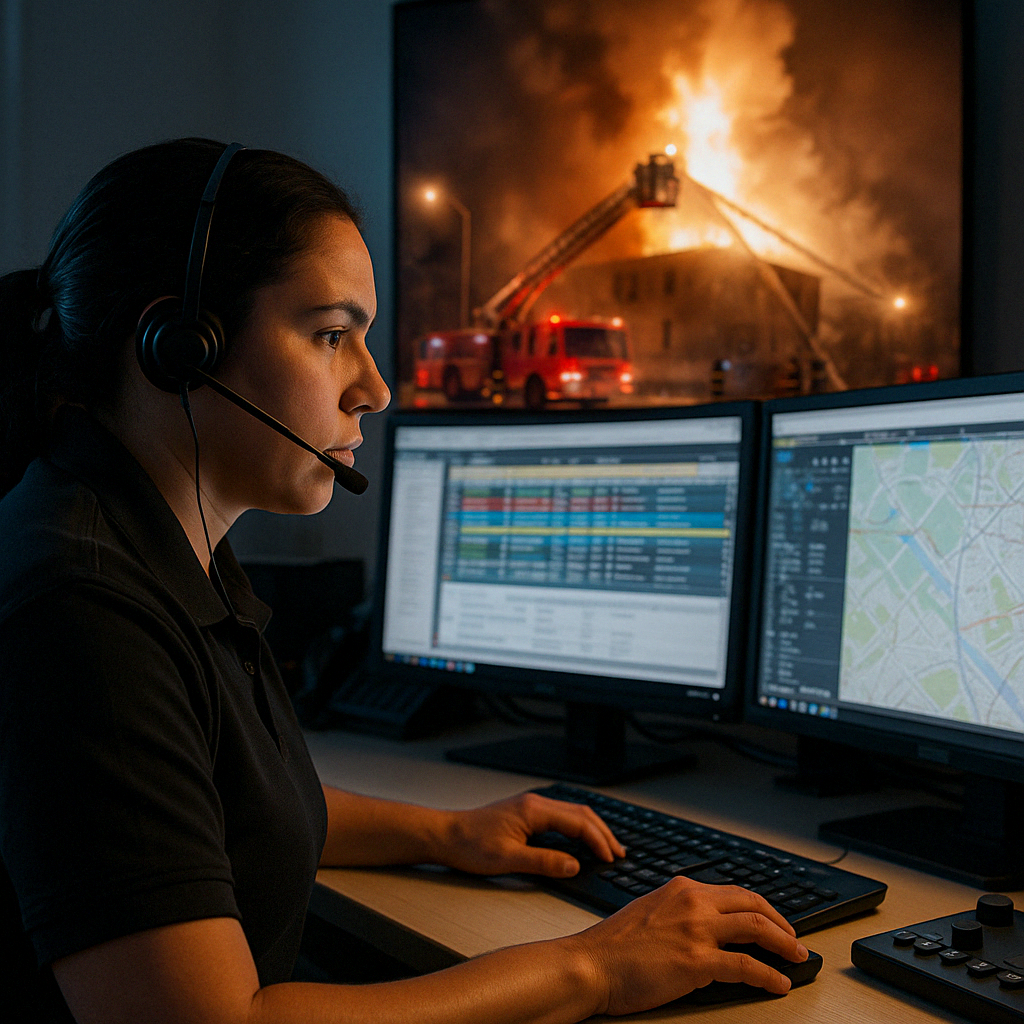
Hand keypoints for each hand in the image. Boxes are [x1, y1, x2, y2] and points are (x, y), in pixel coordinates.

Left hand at [440, 791, 625, 876]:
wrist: (446, 835)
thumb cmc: (470, 845)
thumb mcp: (508, 859)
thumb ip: (544, 862)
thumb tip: (574, 865)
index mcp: (534, 810)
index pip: (577, 822)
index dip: (597, 841)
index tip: (611, 858)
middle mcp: (535, 803)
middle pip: (580, 814)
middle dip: (602, 833)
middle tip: (619, 853)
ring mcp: (531, 807)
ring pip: (572, 814)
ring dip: (592, 830)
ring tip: (608, 848)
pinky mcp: (526, 814)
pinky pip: (561, 817)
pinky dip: (578, 829)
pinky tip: (581, 841)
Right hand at [570, 876, 807, 1014]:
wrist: (592, 963)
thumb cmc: (614, 945)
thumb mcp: (651, 911)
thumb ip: (680, 912)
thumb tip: (706, 927)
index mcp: (682, 888)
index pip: (735, 893)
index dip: (762, 908)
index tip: (775, 922)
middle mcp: (693, 903)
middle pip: (753, 906)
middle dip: (782, 923)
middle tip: (794, 939)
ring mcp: (696, 931)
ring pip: (757, 930)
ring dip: (785, 945)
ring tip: (798, 957)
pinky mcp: (697, 962)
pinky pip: (746, 967)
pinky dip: (770, 975)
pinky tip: (779, 983)